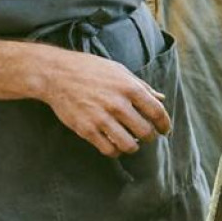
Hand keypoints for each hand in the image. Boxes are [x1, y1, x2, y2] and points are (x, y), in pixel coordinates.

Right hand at [34, 50, 170, 158]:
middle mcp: (118, 104)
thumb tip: (161, 98)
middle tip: (146, 136)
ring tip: (130, 142)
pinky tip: (114, 144)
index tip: (165, 130)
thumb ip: (141, 86)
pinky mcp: (86, 130)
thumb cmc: (90, 70)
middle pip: (146, 132)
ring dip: (133, 147)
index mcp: (129, 87)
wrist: (56, 74)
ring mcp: (101, 118)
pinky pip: (108, 150)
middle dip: (149, 137)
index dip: (165, 124)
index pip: (157, 112)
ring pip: (129, 145)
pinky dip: (115, 151)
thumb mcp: (119, 71)